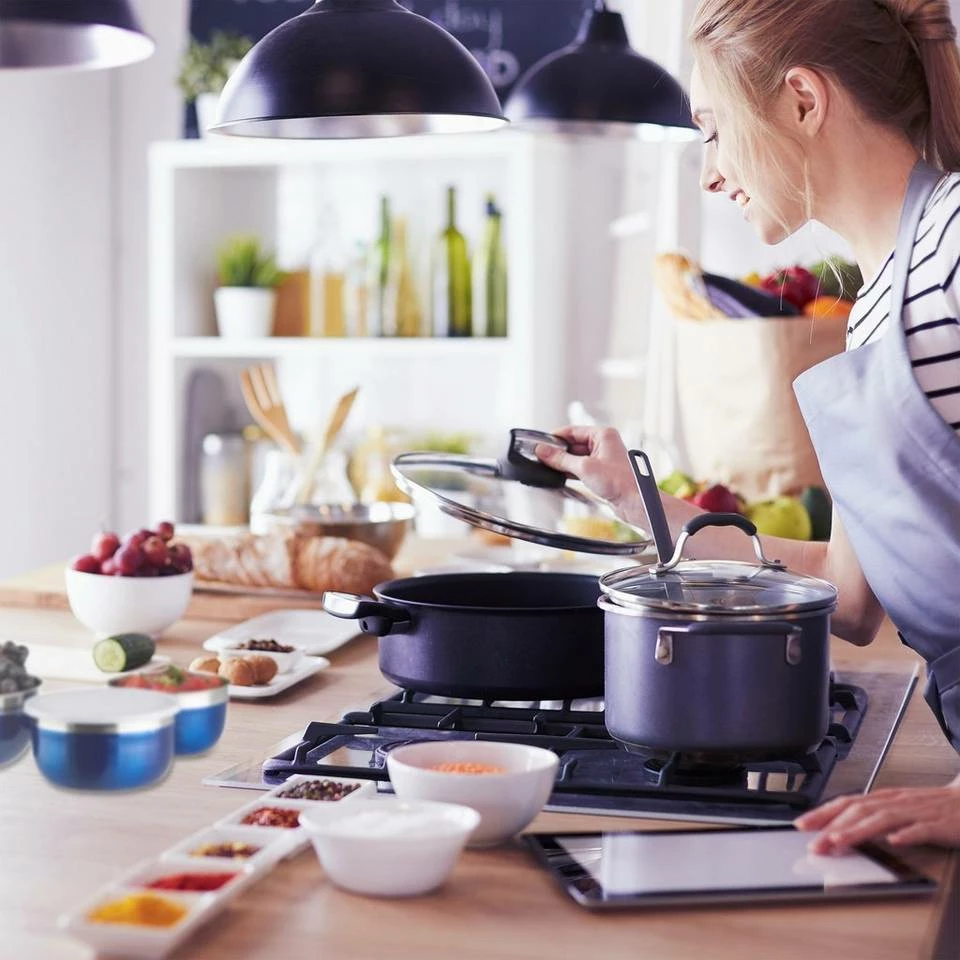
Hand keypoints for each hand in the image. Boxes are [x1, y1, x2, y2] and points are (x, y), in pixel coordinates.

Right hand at [535, 426, 637, 511]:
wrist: (634, 502)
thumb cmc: (619, 482)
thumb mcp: (584, 467)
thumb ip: (561, 459)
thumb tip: (543, 451)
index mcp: (603, 435)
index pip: (573, 430)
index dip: (556, 437)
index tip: (541, 444)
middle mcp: (603, 444)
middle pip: (573, 444)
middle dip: (558, 452)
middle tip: (542, 458)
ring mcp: (602, 458)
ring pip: (576, 457)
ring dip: (564, 463)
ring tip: (549, 467)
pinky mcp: (601, 472)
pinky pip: (580, 468)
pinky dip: (570, 471)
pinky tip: (560, 476)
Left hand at [794, 783, 959, 852]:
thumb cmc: (932, 807)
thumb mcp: (897, 808)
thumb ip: (873, 816)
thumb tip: (841, 828)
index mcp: (884, 798)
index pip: (846, 802)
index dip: (822, 813)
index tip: (801, 824)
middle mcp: (896, 802)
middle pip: (859, 810)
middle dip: (833, 827)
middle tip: (814, 843)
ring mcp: (916, 812)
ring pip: (882, 818)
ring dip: (858, 830)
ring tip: (839, 842)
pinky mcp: (938, 825)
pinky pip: (921, 829)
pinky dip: (906, 835)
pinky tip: (894, 842)